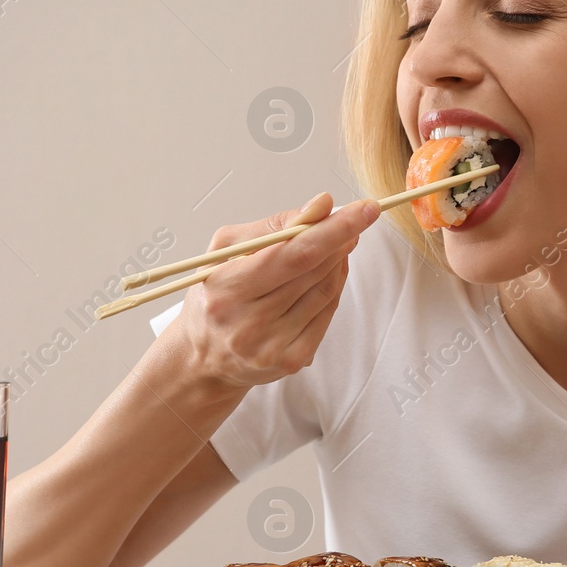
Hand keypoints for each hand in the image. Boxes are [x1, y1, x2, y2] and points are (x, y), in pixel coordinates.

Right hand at [175, 192, 378, 392]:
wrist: (203, 358)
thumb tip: (320, 205)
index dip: (332, 229)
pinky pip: (326, 314)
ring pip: (325, 291)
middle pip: (313, 271)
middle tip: (357, 217)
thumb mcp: (225, 251)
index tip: (363, 209)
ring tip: (338, 242)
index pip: (293, 254)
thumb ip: (273, 226)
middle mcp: (248, 322)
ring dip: (339, 260)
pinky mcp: (291, 360)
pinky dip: (334, 287)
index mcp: (226, 288)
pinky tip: (329, 273)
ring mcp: (272, 346)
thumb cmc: (215, 295)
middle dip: (342, 238)